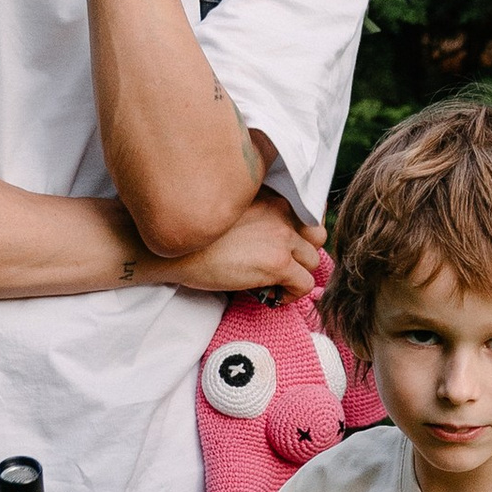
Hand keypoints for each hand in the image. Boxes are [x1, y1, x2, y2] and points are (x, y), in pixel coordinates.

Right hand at [164, 191, 324, 296]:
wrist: (175, 250)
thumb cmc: (196, 236)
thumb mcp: (231, 212)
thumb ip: (257, 216)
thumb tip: (269, 241)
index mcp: (270, 196)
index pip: (307, 211)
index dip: (300, 235)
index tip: (287, 248)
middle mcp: (280, 212)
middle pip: (317, 236)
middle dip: (304, 253)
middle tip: (284, 266)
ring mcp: (281, 237)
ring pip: (313, 261)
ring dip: (297, 274)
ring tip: (275, 283)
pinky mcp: (277, 263)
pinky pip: (305, 284)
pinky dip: (292, 294)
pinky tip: (272, 295)